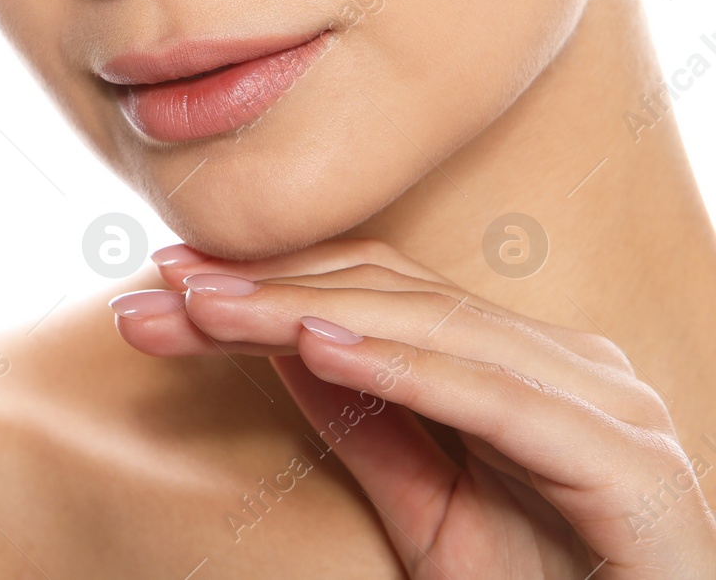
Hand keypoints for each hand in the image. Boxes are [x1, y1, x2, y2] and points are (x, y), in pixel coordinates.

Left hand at [109, 236, 715, 575]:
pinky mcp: (629, 465)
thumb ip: (367, 421)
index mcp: (527, 361)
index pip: (379, 294)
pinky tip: (314, 347)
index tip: (168, 279)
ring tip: (207, 309)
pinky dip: (400, 370)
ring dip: (303, 313)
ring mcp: (608, 405)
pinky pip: (494, 400)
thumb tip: (279, 342)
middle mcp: (571, 364)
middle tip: (157, 288)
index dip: (272, 280)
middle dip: (263, 292)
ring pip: (431, 333)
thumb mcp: (429, 508)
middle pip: (391, 300)